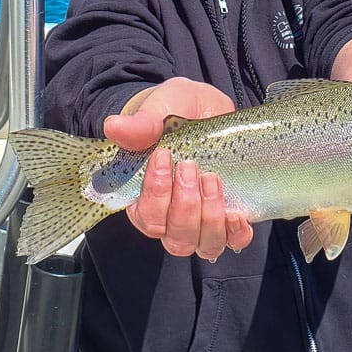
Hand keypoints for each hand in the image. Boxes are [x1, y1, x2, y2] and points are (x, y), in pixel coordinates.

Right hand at [103, 77, 254, 258]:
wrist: (205, 106)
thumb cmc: (174, 111)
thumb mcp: (159, 109)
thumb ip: (141, 124)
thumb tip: (114, 126)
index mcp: (146, 197)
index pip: (145, 216)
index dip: (155, 193)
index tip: (163, 156)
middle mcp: (172, 218)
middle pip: (175, 238)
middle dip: (185, 205)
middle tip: (191, 166)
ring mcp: (202, 222)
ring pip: (203, 245)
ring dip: (209, 217)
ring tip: (212, 179)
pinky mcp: (229, 217)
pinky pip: (234, 241)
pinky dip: (236, 233)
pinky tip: (238, 215)